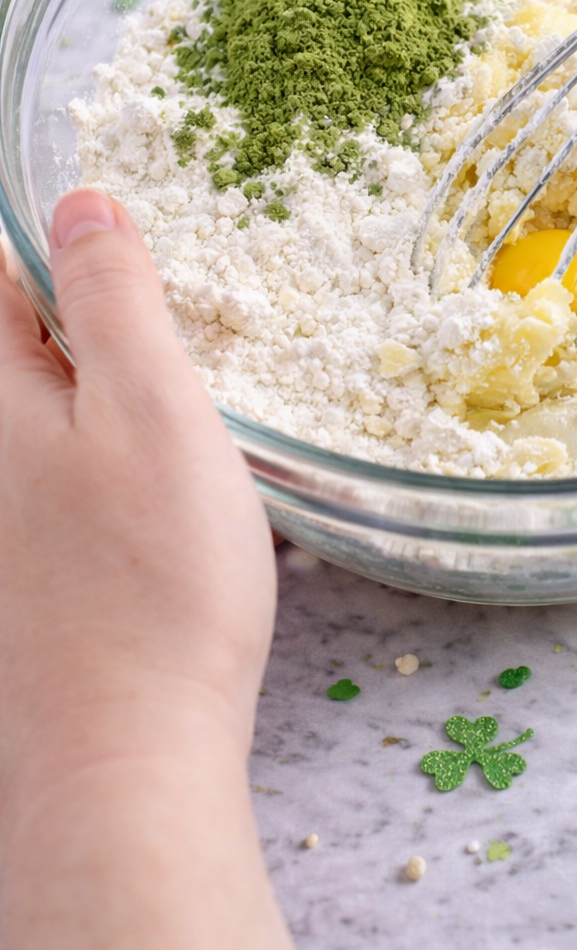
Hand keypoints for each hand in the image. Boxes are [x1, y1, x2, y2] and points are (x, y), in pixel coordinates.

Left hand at [0, 190, 289, 948]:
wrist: (126, 757)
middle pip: (20, 338)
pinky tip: (162, 482)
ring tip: (179, 403)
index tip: (134, 246)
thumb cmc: (152, 577)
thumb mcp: (154, 407)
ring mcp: (4, 512)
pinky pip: (61, 465)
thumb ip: (112, 298)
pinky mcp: (29, 563)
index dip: (60, 239)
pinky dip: (111, 444)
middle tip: (176, 316)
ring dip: (109, 381)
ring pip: (46, 405)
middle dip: (89, 308)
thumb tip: (78, 200)